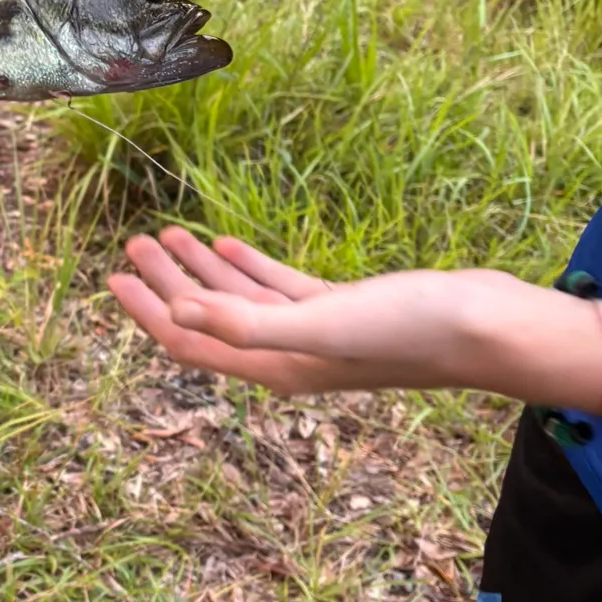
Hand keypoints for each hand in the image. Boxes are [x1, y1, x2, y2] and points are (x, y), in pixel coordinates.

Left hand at [108, 227, 601, 416]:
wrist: (490, 325)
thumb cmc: (408, 329)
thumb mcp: (319, 323)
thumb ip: (247, 323)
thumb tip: (174, 317)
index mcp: (274, 366)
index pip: (190, 343)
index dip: (147, 312)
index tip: (111, 276)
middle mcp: (288, 354)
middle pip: (206, 320)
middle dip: (166, 284)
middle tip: (132, 244)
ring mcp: (315, 332)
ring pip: (239, 301)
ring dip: (200, 270)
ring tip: (168, 234)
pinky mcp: (342, 308)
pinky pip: (278, 289)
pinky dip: (247, 267)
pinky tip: (224, 245)